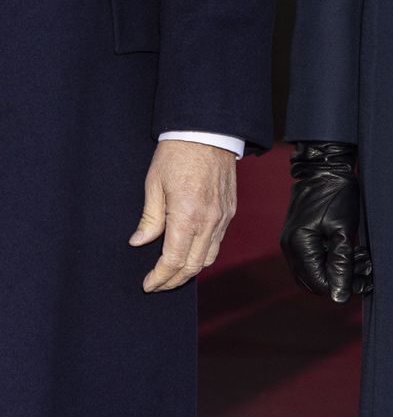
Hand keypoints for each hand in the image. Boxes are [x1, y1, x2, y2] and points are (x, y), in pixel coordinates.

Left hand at [130, 139, 237, 292]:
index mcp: (187, 216)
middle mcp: (209, 221)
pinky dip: (203, 253)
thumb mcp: (154, 185)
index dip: (160, 277)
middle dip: (174, 280)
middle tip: (158, 284)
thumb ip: (150, 218)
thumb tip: (139, 242)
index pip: (174, 260)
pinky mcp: (229, 211)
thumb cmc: (177, 154)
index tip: (148, 284)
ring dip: (190, 270)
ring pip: (208, 257)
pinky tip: (189, 252)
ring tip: (172, 273)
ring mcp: (223, 217)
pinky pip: (217, 242)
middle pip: (193, 266)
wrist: (207, 132)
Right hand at [281, 141, 373, 302]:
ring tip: (364, 259)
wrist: (325, 167)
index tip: (368, 280)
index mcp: (299, 246)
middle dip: (343, 280)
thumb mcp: (344, 231)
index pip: (320, 283)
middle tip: (368, 269)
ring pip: (316, 271)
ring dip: (341, 270)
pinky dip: (334, 260)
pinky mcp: (300, 237)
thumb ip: (341, 265)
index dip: (344, 287)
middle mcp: (290, 248)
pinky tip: (353, 252)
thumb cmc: (337, 194)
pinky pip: (315, 260)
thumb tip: (339, 296)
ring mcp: (293, 243)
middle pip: (315, 282)